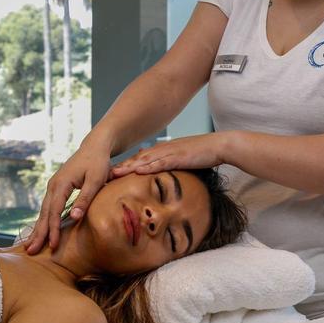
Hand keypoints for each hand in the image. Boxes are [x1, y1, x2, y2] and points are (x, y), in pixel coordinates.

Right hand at [25, 140, 111, 253]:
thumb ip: (85, 199)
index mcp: (61, 184)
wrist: (95, 147)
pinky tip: (41, 230)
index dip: (53, 229)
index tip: (53, 245)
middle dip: (38, 233)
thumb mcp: (96, 180)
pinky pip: (48, 207)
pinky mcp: (57, 188)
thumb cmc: (98, 163)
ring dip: (38, 228)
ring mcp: (53, 186)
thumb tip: (74, 217)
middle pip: (44, 213)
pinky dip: (44, 220)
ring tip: (31, 245)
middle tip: (31, 251)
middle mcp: (53, 185)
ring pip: (44, 211)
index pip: (54, 211)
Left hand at [110, 133, 228, 177]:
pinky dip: (149, 167)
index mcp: (163, 152)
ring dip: (129, 167)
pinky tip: (139, 171)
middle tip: (104, 174)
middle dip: (121, 167)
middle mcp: (163, 150)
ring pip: (145, 160)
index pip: (140, 160)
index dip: (125, 167)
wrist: (219, 145)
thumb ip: (172, 167)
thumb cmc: (204, 155)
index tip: (111, 174)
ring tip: (113, 174)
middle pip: (137, 159)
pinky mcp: (179, 157)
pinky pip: (161, 162)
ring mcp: (170, 153)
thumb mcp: (184, 161)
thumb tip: (164, 177)